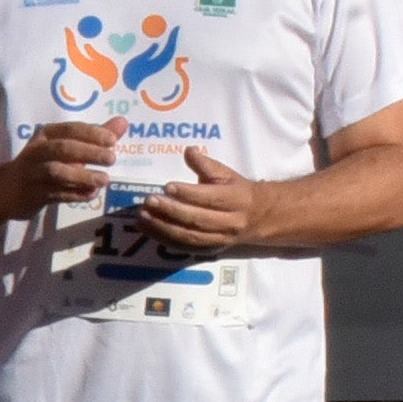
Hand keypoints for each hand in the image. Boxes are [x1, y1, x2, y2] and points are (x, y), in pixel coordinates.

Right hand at [2, 118, 124, 215]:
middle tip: (111, 158)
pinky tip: (91, 195)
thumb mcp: (64, 146)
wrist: (5, 190)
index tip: (113, 140)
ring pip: (57, 172)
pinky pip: (55, 194)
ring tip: (104, 179)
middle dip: (88, 152)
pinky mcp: (31, 194)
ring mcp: (32, 173)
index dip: (91, 133)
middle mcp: (37, 151)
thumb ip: (94, 136)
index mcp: (46, 135)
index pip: (70, 129)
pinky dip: (74, 194)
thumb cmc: (42, 163)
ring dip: (82, 175)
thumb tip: (122, 123)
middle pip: (62, 148)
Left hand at [135, 149, 267, 252]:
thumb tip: (189, 151)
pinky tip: (147, 229)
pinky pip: (185, 248)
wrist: (260, 217)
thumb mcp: (227, 175)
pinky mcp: (210, 250)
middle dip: (171, 211)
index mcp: (237, 200)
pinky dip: (164, 239)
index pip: (210, 198)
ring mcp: (220, 239)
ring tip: (142, 216)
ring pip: (189, 236)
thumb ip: (206, 164)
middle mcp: (230, 222)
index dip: (188, 193)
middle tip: (149, 201)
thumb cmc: (239, 191)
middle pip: (198, 219)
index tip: (167, 186)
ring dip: (163, 227)